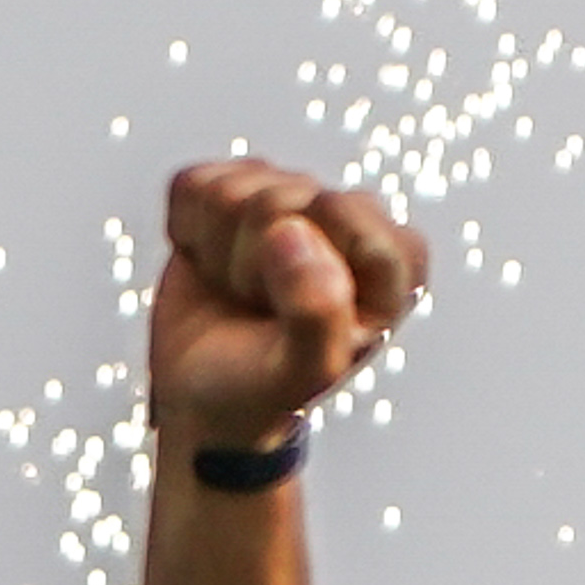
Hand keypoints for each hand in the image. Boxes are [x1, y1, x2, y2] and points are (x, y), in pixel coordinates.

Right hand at [150, 159, 424, 451]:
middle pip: (278, 199)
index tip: (297, 313)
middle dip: (254, 263)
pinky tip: (216, 268)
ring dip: (221, 254)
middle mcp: (350, 217)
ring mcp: (291, 196)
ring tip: (244, 296)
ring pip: (229, 191)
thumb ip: (317, 313)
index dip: (298, 265)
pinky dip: (189, 233)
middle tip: (264, 310)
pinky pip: (192, 185)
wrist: (209, 399)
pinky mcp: (236, 187)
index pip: (338, 211)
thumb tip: (292, 231)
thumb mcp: (305, 371)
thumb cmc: (267, 389)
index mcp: (396, 257)